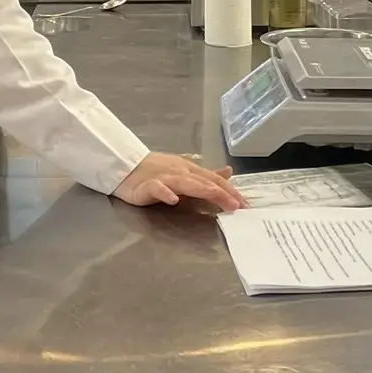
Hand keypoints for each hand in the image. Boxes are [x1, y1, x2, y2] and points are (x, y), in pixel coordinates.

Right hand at [113, 153, 243, 211]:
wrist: (126, 166)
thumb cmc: (156, 170)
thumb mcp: (185, 172)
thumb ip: (206, 176)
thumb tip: (229, 173)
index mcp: (191, 170)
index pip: (214, 180)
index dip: (231, 191)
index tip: (245, 204)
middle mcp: (181, 172)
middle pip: (205, 182)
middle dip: (223, 193)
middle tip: (239, 206)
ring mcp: (165, 178)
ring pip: (186, 183)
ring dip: (203, 190)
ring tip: (218, 197)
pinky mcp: (147, 185)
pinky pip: (157, 188)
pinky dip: (165, 192)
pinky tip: (173, 199)